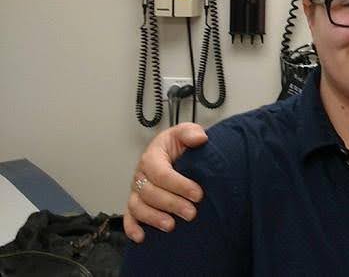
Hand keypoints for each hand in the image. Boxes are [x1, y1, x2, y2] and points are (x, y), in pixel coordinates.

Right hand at [123, 123, 208, 242]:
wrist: (175, 154)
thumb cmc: (179, 145)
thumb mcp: (186, 133)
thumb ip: (191, 132)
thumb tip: (199, 138)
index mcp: (151, 156)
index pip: (160, 172)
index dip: (178, 184)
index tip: (197, 194)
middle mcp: (141, 174)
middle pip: (149, 192)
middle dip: (171, 204)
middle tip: (191, 213)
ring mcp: (137, 191)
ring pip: (138, 206)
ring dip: (153, 218)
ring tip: (171, 226)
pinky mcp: (136, 204)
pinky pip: (129, 217)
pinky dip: (132, 228)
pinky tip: (141, 237)